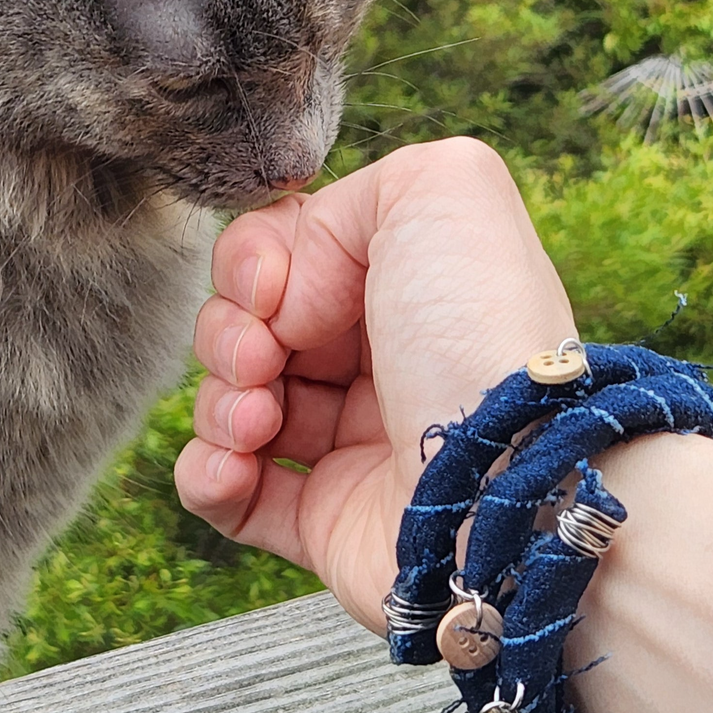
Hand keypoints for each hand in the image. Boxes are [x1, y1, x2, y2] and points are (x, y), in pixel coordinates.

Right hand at [174, 137, 576, 631]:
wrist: (504, 483)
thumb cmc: (478, 334)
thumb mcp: (443, 189)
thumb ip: (359, 190)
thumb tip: (291, 280)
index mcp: (404, 285)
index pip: (286, 254)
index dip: (257, 262)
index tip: (273, 288)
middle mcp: (378, 359)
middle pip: (250, 324)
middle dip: (232, 332)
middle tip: (263, 356)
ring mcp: (350, 443)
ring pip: (231, 401)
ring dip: (221, 401)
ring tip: (258, 419)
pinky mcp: (324, 522)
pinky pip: (227, 491)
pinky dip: (208, 472)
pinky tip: (233, 465)